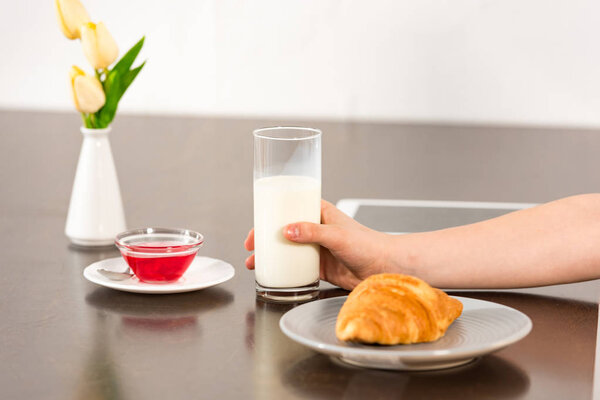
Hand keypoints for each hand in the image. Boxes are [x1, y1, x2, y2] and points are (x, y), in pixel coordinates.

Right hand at [244, 200, 392, 289]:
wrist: (385, 267)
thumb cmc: (369, 244)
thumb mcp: (337, 235)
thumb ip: (313, 232)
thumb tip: (287, 231)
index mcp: (320, 213)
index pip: (290, 208)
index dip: (270, 215)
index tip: (257, 226)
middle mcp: (317, 229)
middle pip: (284, 230)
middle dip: (265, 238)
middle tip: (251, 247)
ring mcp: (318, 249)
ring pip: (288, 250)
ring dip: (272, 256)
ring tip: (255, 264)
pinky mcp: (321, 267)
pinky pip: (297, 268)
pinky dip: (284, 271)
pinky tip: (274, 276)